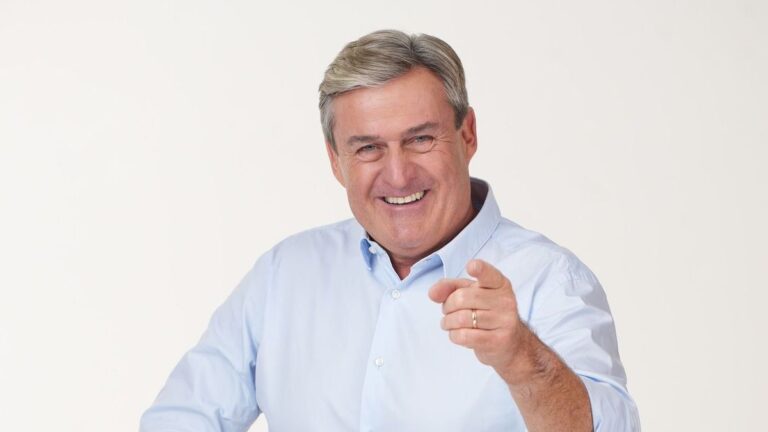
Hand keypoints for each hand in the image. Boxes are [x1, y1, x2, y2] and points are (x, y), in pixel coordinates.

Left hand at [428, 259, 529, 382]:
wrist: (511, 344)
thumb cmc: (486, 313)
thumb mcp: (471, 294)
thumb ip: (450, 287)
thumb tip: (432, 293)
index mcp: (499, 284)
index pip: (489, 274)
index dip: (479, 269)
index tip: (471, 266)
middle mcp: (505, 300)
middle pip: (462, 298)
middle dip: (447, 306)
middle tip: (448, 311)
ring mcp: (504, 321)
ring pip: (461, 319)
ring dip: (448, 323)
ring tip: (450, 324)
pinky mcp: (498, 340)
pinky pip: (464, 336)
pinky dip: (454, 335)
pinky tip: (457, 334)